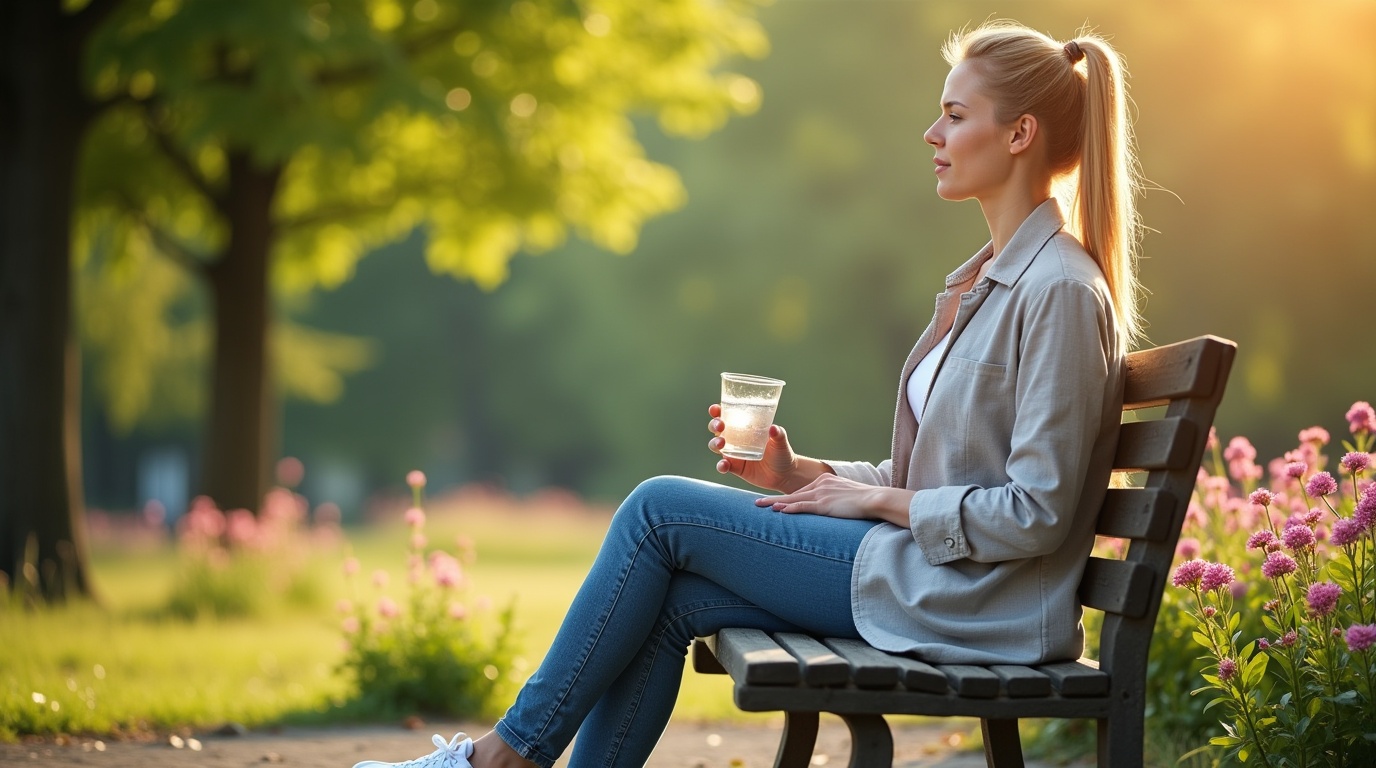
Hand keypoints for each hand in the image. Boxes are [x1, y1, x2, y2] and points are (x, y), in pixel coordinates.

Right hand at [708, 404, 806, 492]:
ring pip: (716, 446)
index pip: (728, 416)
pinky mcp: (735, 468)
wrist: (785, 475)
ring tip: (721, 444)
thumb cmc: (782, 454)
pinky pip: (723, 465)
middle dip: (714, 425)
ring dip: (714, 443)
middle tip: (720, 426)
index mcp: (745, 428)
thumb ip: (778, 434)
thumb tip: (773, 428)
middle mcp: (736, 439)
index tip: (715, 409)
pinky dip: (721, 465)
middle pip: (718, 429)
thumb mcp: (781, 442)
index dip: (718, 411)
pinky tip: (724, 465)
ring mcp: (734, 453)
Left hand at [754, 474, 913, 525]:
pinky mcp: (824, 504)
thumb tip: (833, 509)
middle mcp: (820, 485)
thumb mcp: (846, 496)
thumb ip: (835, 500)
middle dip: (773, 499)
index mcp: (824, 481)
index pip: (801, 490)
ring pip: (793, 499)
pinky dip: (789, 508)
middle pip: (792, 493)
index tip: (774, 501)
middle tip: (757, 503)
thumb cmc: (865, 500)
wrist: (875, 498)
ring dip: (775, 504)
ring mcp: (821, 494)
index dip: (786, 497)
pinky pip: (803, 506)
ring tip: (760, 507)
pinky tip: (778, 511)